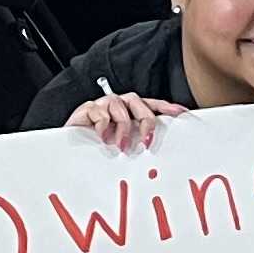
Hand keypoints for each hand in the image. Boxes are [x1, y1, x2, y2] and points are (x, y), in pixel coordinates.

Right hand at [67, 91, 182, 151]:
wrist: (71, 150)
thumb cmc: (98, 148)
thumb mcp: (123, 145)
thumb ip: (137, 141)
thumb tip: (154, 147)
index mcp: (131, 111)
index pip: (152, 104)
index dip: (167, 107)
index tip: (182, 113)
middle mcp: (119, 104)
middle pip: (139, 102)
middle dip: (146, 121)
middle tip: (146, 142)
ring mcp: (103, 105)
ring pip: (120, 107)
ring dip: (123, 128)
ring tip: (120, 146)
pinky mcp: (87, 109)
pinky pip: (100, 112)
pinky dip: (103, 125)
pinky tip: (102, 137)